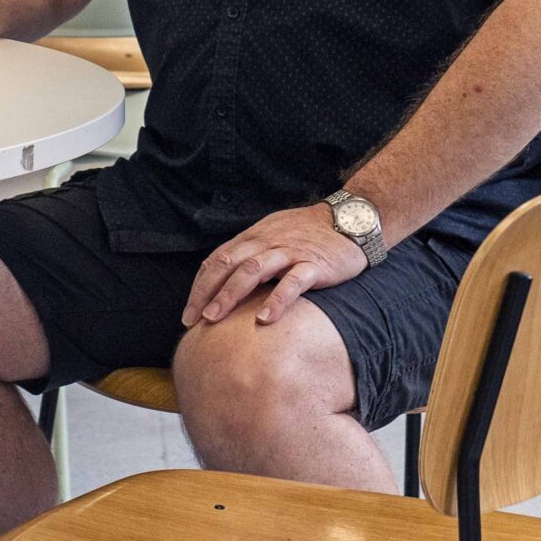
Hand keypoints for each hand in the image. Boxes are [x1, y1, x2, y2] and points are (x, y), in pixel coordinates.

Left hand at [183, 203, 368, 326]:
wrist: (352, 220)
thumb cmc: (310, 233)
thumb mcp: (275, 236)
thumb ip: (252, 254)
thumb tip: (226, 282)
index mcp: (255, 237)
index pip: (219, 259)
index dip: (200, 285)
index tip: (188, 312)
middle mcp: (267, 242)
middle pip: (229, 263)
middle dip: (207, 292)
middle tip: (193, 320)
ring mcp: (290, 252)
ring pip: (253, 269)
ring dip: (231, 294)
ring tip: (215, 318)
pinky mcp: (314, 264)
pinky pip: (293, 281)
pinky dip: (276, 299)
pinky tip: (264, 318)